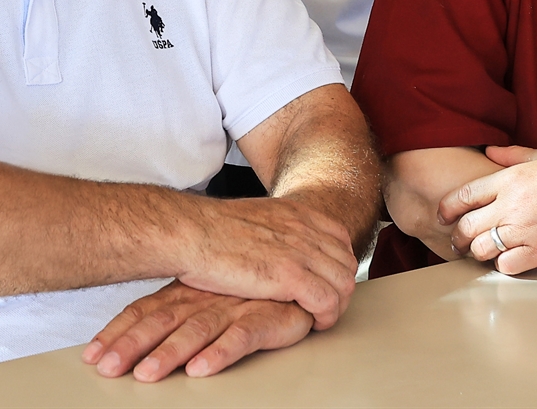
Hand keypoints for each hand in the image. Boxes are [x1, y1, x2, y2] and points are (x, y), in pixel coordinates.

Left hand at [84, 281, 314, 380]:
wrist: (294, 267)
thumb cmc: (243, 287)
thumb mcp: (200, 294)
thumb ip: (166, 311)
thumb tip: (124, 338)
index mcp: (184, 292)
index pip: (143, 311)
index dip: (117, 333)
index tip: (93, 355)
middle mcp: (203, 298)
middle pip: (161, 322)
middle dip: (132, 346)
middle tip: (109, 367)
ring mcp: (233, 306)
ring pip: (195, 331)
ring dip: (169, 353)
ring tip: (148, 374)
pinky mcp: (264, 317)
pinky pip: (240, 337)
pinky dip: (219, 352)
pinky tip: (202, 368)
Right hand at [174, 195, 357, 326]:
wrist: (190, 232)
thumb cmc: (210, 229)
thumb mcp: (254, 217)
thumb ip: (274, 227)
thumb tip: (275, 241)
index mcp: (296, 212)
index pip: (339, 238)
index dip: (336, 262)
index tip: (325, 280)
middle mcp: (304, 228)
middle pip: (345, 262)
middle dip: (340, 287)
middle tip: (324, 305)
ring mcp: (300, 251)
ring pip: (343, 283)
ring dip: (337, 305)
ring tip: (320, 317)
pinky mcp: (290, 276)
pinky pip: (328, 301)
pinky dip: (327, 316)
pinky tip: (313, 323)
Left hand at [440, 145, 536, 273]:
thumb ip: (512, 155)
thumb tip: (489, 151)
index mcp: (510, 179)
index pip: (463, 195)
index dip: (447, 208)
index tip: (443, 216)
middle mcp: (512, 204)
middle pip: (467, 226)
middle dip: (458, 236)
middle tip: (458, 241)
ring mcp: (526, 229)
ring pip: (482, 249)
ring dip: (478, 252)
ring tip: (480, 253)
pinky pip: (507, 266)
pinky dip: (504, 266)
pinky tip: (509, 261)